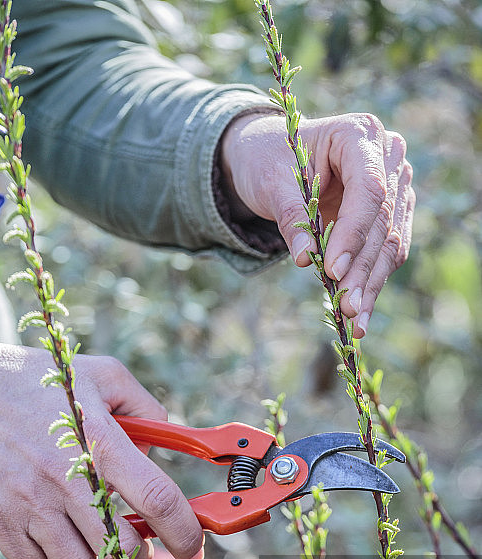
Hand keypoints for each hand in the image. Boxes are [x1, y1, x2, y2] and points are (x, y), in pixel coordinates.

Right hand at [0, 335, 203, 558]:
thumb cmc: (38, 381)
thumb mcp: (102, 375)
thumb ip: (145, 407)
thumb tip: (165, 447)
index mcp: (99, 441)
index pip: (157, 498)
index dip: (185, 532)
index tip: (193, 548)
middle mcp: (66, 478)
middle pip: (122, 549)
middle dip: (139, 554)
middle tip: (133, 539)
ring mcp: (30, 504)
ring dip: (92, 556)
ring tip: (84, 529)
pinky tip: (50, 530)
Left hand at [221, 112, 414, 336]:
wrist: (270, 157)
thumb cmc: (268, 160)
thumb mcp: (270, 183)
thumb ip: (291, 216)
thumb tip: (308, 258)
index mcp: (359, 134)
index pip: (369, 190)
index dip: (354, 233)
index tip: (335, 271)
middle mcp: (387, 156)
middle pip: (383, 221)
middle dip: (363, 269)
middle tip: (347, 307)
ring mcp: (394, 185)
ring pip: (390, 242)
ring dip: (372, 284)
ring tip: (356, 320)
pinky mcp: (391, 213)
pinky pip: (387, 251)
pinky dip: (372, 282)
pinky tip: (361, 312)